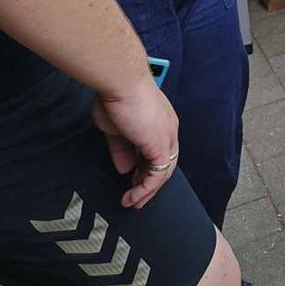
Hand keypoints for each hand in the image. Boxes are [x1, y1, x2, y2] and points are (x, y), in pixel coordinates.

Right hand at [91, 78, 179, 208]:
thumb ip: (122, 149)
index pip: (157, 150)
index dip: (145, 167)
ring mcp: (167, 138)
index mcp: (160, 122)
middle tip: (135, 198)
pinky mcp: (161, 146)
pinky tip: (132, 197)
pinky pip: (157, 175)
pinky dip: (145, 189)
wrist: (121, 83)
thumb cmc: (115, 98)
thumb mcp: (116, 129)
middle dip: (149, 183)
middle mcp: (169, 130)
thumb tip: (125, 169)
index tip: (132, 179)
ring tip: (133, 203)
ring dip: (147, 191)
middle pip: (164, 163)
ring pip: (163, 172)